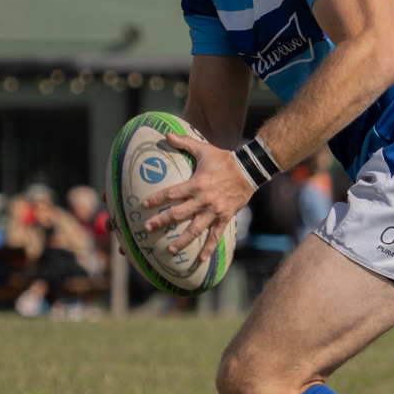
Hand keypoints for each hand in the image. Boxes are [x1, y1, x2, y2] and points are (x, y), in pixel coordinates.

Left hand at [141, 133, 253, 256]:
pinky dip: (208, 248)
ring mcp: (214, 211)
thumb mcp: (204, 149)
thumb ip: (184, 142)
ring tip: (170, 249)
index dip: (157, 199)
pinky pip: (216, 236)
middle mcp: (203, 200)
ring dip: (182, 240)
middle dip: (162, 222)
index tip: (144, 204)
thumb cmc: (224, 159)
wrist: (249, 170)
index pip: (172, 193)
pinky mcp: (224, 217)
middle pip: (179, 214)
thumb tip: (165, 134)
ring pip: (195, 229)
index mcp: (196, 184)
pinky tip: (200, 259)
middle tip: (148, 229)